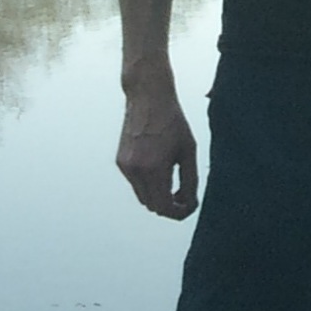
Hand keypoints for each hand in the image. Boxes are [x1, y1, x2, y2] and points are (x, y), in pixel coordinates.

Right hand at [117, 84, 199, 219]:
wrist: (148, 97)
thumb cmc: (172, 120)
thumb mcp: (189, 150)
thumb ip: (190, 180)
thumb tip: (189, 202)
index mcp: (154, 168)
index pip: (164, 207)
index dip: (179, 213)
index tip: (189, 207)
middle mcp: (136, 170)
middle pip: (152, 206)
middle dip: (169, 207)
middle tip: (184, 198)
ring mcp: (125, 167)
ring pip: (142, 197)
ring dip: (158, 197)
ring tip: (173, 186)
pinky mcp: (121, 162)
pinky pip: (135, 184)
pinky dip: (148, 185)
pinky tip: (159, 170)